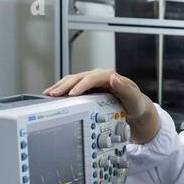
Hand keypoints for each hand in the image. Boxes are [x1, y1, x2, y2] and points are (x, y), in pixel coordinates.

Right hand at [43, 68, 159, 143]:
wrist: (134, 108)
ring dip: (60, 87)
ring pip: (72, 81)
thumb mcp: (133, 97)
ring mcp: (91, 82)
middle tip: (54, 94)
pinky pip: (72, 87)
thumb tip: (114, 77)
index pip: (91, 78)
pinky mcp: (87, 89)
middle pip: (78, 77)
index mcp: (108, 75)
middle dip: (64, 86)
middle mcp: (98, 76)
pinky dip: (62, 91)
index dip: (81, 85)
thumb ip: (124, 88)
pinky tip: (53, 96)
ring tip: (48, 94)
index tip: (72, 94)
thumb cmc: (135, 103)